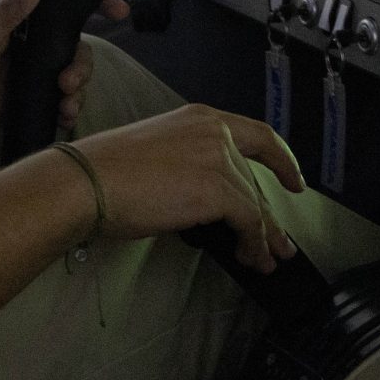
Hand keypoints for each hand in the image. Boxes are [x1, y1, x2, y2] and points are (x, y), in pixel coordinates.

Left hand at [0, 0, 129, 134]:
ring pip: (72, 79)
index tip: (119, 11)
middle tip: (67, 81)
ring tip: (66, 104)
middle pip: (77, 51)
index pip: (66, 10)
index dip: (95, 6)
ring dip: (78, 91)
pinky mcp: (24, 103)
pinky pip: (57, 105)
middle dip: (83, 66)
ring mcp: (30, 76)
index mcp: (24, 23)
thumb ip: (11, 9)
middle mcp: (32, 47)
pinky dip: (67, 111)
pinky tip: (64, 118)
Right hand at [67, 106, 305, 271]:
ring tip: (264, 260)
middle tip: (280, 243)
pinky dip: (252, 243)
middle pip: (256, 179)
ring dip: (262, 238)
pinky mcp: (218, 190)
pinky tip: (247, 258)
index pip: (257, 135)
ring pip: (255, 204)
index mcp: (199, 118)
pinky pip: (249, 222)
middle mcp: (215, 132)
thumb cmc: (103, 173)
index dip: (282, 160)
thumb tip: (207, 202)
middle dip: (270, 217)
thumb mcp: (157, 155)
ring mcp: (218, 159)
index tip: (294, 181)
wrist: (86, 183)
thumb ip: (190, 166)